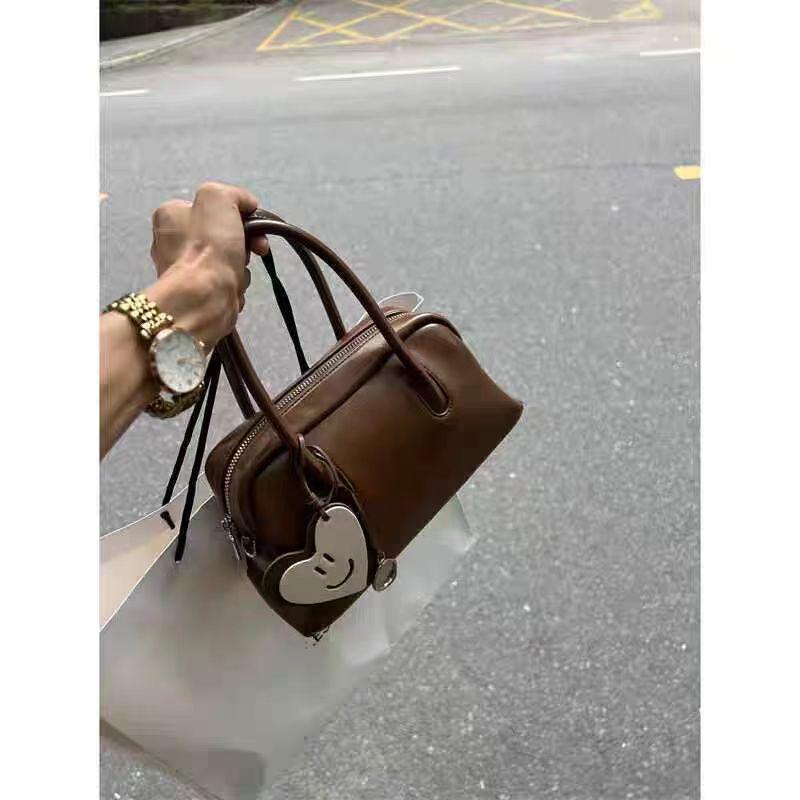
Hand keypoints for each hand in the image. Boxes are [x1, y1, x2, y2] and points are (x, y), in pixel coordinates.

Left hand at [146, 182, 269, 345]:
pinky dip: (234, 286)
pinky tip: (232, 289)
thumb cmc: (208, 245)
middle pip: (221, 235)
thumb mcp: (219, 198)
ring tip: (237, 274)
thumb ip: (234, 194)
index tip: (253, 225)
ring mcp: (183, 271)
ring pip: (226, 261)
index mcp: (169, 215)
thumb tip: (247, 206)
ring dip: (241, 267)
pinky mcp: (196, 295)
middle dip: (243, 243)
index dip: (237, 214)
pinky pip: (225, 284)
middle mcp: (170, 242)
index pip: (211, 208)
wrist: (204, 298)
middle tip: (255, 249)